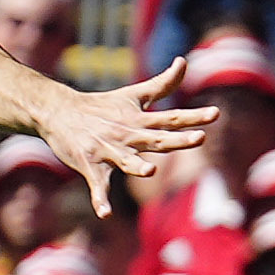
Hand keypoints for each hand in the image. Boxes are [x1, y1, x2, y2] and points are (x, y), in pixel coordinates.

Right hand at [29, 69, 217, 221]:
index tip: (215, 114)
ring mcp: (107, 150)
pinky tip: (105, 214)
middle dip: (177, 139)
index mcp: (139, 120)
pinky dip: (100, 200)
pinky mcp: (90, 165)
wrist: (58, 112)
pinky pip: (97, 186)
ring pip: (125, 161)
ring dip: (136, 166)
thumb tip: (183, 61)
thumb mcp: (133, 94)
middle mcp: (126, 135)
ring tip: (149, 171)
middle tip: (199, 138)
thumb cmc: (101, 106)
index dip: (193, 116)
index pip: (171, 117)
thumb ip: (162, 83)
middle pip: (156, 139)